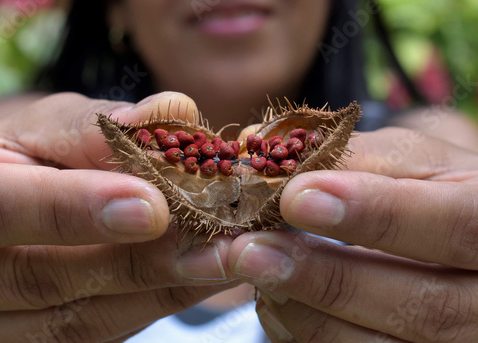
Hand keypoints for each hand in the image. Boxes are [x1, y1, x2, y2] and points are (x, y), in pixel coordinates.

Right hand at [0, 92, 237, 341]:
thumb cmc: (17, 155)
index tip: (153, 206)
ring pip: (81, 318)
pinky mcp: (40, 337)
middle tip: (227, 245)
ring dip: (166, 289)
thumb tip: (170, 114)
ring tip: (235, 261)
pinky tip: (208, 277)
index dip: (74, 209)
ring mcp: (0, 319)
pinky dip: (160, 301)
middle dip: (145, 262)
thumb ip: (92, 127)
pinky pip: (102, 329)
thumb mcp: (38, 128)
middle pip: (47, 279)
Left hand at [228, 127, 477, 341]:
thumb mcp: (414, 158)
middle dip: (327, 278)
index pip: (459, 224)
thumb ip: (351, 155)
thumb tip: (263, 153)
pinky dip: (310, 333)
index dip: (378, 214)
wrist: (465, 239)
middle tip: (250, 250)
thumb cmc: (436, 187)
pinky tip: (275, 302)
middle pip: (424, 305)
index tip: (297, 198)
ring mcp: (462, 340)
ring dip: (308, 312)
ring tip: (253, 271)